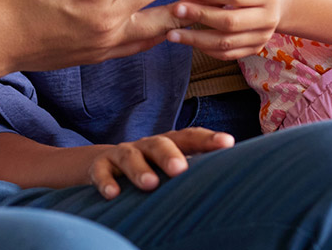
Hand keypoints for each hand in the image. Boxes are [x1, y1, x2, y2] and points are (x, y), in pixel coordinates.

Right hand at [89, 128, 234, 198]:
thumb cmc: (148, 169)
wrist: (101, 164)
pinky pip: (101, 171)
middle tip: (181, 170)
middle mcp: (146, 146)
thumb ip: (193, 171)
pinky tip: (113, 194)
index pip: (189, 137)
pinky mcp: (99, 166)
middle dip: (170, 154)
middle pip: (159, 143)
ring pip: (130, 156)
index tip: (228, 143)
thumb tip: (232, 184)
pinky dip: (106, 181)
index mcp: (168, 145)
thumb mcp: (168, 168)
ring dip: (139, 169)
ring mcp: (122, 154)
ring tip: (150, 184)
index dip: (208, 139)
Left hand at [168, 0, 285, 58]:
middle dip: (199, 17)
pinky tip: (188, 41)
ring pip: (227, 43)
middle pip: (230, 22)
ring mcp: (262, 37)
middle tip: (175, 11)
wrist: (279, 2)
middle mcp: (268, 18)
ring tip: (172, 34)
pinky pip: (228, 54)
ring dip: (196, 40)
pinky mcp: (255, 49)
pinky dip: (206, 49)